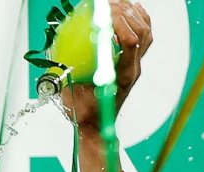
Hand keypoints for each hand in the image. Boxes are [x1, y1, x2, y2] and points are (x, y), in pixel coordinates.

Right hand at [63, 0, 152, 128]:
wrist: (97, 126)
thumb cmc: (82, 113)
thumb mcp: (71, 95)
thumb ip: (67, 75)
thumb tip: (57, 50)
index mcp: (122, 75)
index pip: (130, 42)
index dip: (120, 23)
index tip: (103, 12)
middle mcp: (134, 68)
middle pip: (140, 31)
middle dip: (126, 11)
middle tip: (106, 2)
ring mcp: (137, 64)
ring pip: (146, 31)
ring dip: (133, 12)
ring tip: (116, 2)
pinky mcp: (135, 62)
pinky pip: (144, 35)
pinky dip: (138, 18)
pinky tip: (128, 9)